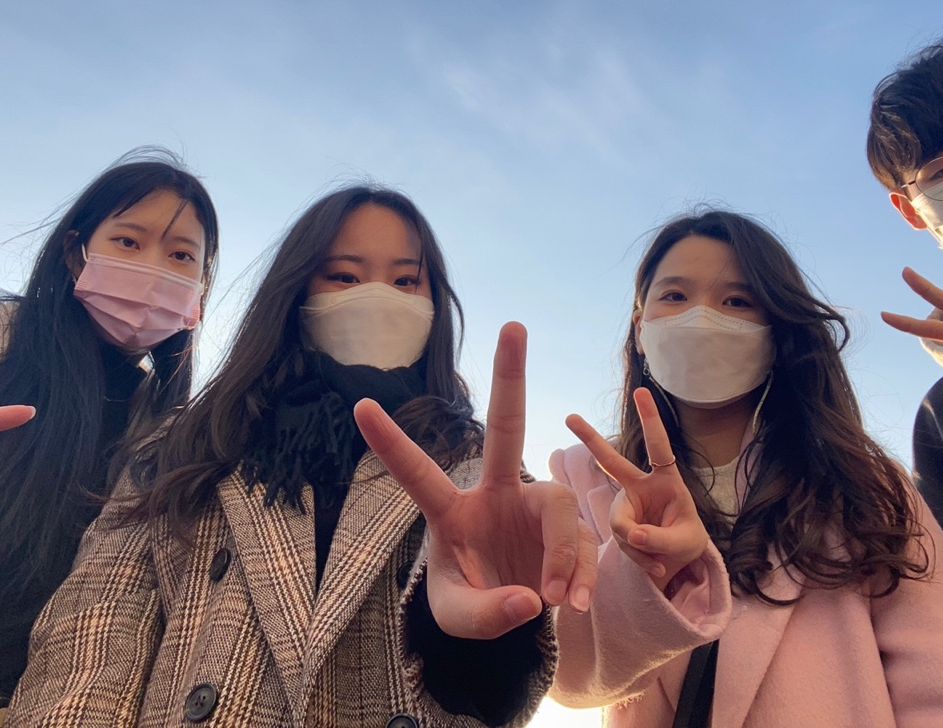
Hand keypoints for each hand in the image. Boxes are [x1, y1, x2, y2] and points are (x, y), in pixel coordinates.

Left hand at [354, 321, 595, 639]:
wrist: (513, 613)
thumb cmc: (474, 600)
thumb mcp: (460, 617)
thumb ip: (485, 614)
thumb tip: (530, 599)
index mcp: (451, 511)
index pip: (417, 474)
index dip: (390, 441)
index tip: (358, 403)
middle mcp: (495, 493)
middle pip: (507, 427)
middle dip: (510, 375)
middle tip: (513, 325)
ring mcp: (534, 505)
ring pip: (559, 507)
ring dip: (563, 555)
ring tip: (555, 600)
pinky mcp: (567, 527)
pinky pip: (584, 542)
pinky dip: (581, 576)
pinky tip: (573, 603)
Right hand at [566, 389, 707, 589]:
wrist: (677, 566)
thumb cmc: (686, 542)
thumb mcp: (686, 543)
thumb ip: (660, 538)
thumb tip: (630, 533)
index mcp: (666, 481)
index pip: (659, 447)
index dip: (651, 420)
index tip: (642, 391)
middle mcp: (641, 488)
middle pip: (613, 462)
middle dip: (590, 439)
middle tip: (570, 417)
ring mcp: (626, 507)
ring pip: (622, 525)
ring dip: (641, 547)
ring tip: (661, 561)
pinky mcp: (618, 526)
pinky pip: (622, 543)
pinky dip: (639, 558)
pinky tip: (655, 566)